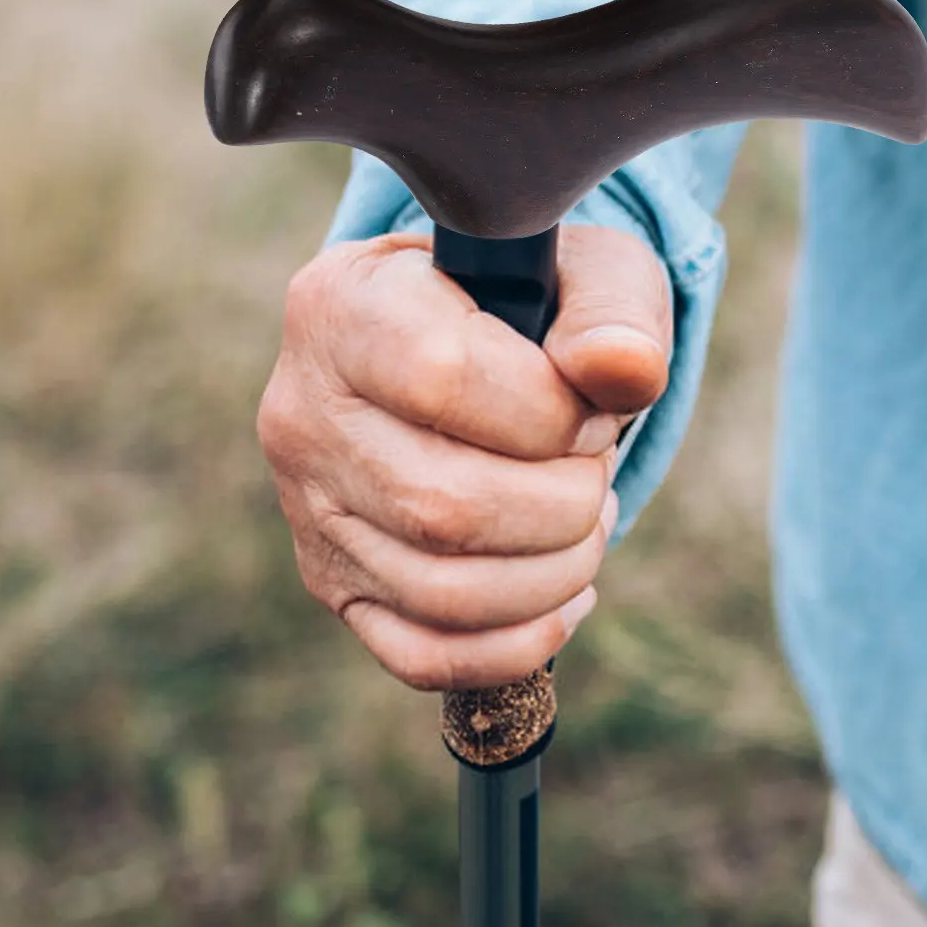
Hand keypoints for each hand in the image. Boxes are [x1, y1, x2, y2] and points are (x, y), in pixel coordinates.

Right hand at [257, 224, 670, 690]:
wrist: (469, 344)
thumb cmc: (533, 307)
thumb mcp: (585, 270)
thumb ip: (613, 309)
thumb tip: (624, 370)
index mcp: (341, 308)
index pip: (442, 378)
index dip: (551, 413)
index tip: (591, 410)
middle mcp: (301, 414)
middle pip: (444, 506)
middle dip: (565, 505)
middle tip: (593, 470)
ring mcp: (309, 512)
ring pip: (442, 591)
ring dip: (555, 573)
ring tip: (586, 522)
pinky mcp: (336, 586)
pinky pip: (423, 656)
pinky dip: (516, 643)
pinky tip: (565, 597)